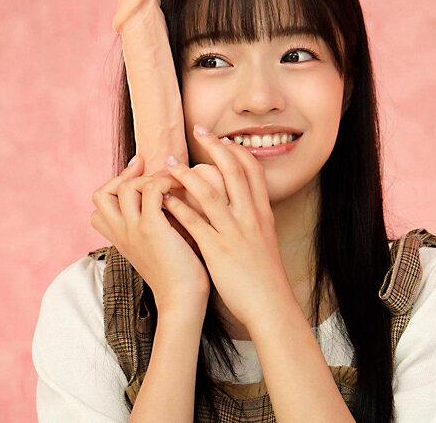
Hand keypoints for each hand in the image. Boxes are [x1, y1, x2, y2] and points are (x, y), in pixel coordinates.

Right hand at [90, 155, 210, 310]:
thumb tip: (168, 201)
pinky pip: (150, 190)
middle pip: (101, 194)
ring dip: (149, 177)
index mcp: (120, 239)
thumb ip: (154, 226)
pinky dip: (164, 181)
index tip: (139, 176)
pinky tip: (180, 188)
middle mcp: (121, 233)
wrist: (182, 300)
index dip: (114, 187)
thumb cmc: (179, 275)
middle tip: (149, 170)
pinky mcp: (151, 229)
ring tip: (170, 181)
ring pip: (124, 188)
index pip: (98, 207)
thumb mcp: (158, 247)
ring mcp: (133, 230)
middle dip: (124, 176)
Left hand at [160, 124, 291, 328]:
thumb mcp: (265, 241)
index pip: (252, 169)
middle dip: (214, 146)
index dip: (236, 149)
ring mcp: (234, 232)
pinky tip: (163, 198)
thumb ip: (254, 220)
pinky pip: (195, 222)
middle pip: (233, 170)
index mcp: (262, 213)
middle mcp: (250, 217)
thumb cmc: (266, 277)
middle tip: (198, 129)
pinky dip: (178, 207)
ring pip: (210, 192)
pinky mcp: (218, 250)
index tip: (221, 138)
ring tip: (169, 161)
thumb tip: (243, 206)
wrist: (271, 306)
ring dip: (187, 173)